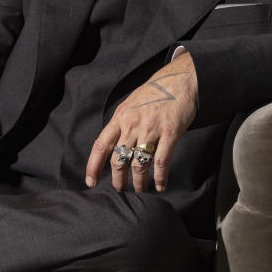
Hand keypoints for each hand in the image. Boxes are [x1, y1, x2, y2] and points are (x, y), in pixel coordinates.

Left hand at [85, 52, 197, 192]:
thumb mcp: (131, 103)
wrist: (181, 79)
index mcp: (120, 117)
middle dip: (118, 180)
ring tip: (140, 191)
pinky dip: (160, 178)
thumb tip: (114, 143)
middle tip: (120, 191)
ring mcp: (151, 129)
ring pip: (138, 164)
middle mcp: (132, 124)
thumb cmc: (156, 92)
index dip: (93, 166)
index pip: (101, 145)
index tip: (91, 182)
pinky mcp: (170, 132)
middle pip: (118, 160)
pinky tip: (160, 185)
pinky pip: (161, 161)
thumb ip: (122, 123)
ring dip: (138, 182)